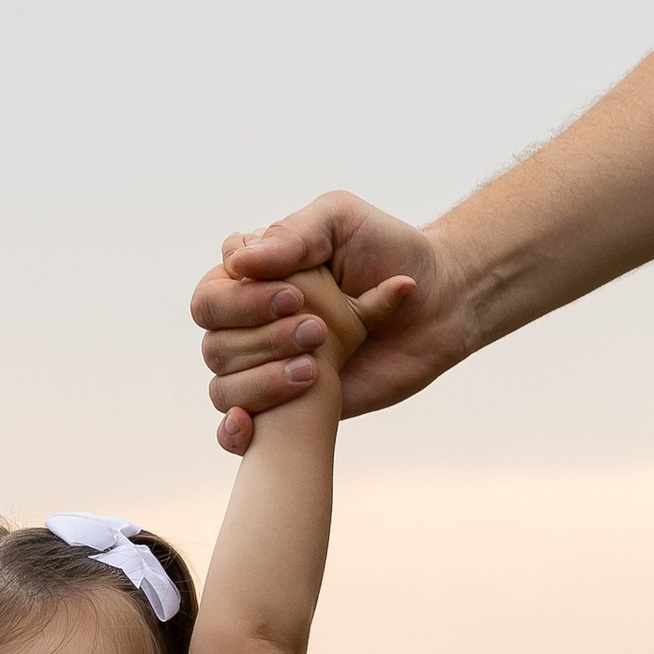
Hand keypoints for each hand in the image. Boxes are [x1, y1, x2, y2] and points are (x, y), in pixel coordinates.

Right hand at [191, 192, 473, 454]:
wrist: (442, 303)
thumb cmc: (390, 252)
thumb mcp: (341, 221)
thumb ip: (292, 234)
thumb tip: (238, 264)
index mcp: (254, 278)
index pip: (212, 295)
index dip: (243, 301)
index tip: (297, 298)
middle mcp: (252, 325)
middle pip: (215, 342)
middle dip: (261, 340)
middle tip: (318, 332)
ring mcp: (268, 368)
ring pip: (224, 386)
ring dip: (262, 382)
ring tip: (314, 371)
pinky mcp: (291, 408)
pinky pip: (236, 429)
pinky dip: (233, 432)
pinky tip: (249, 425)